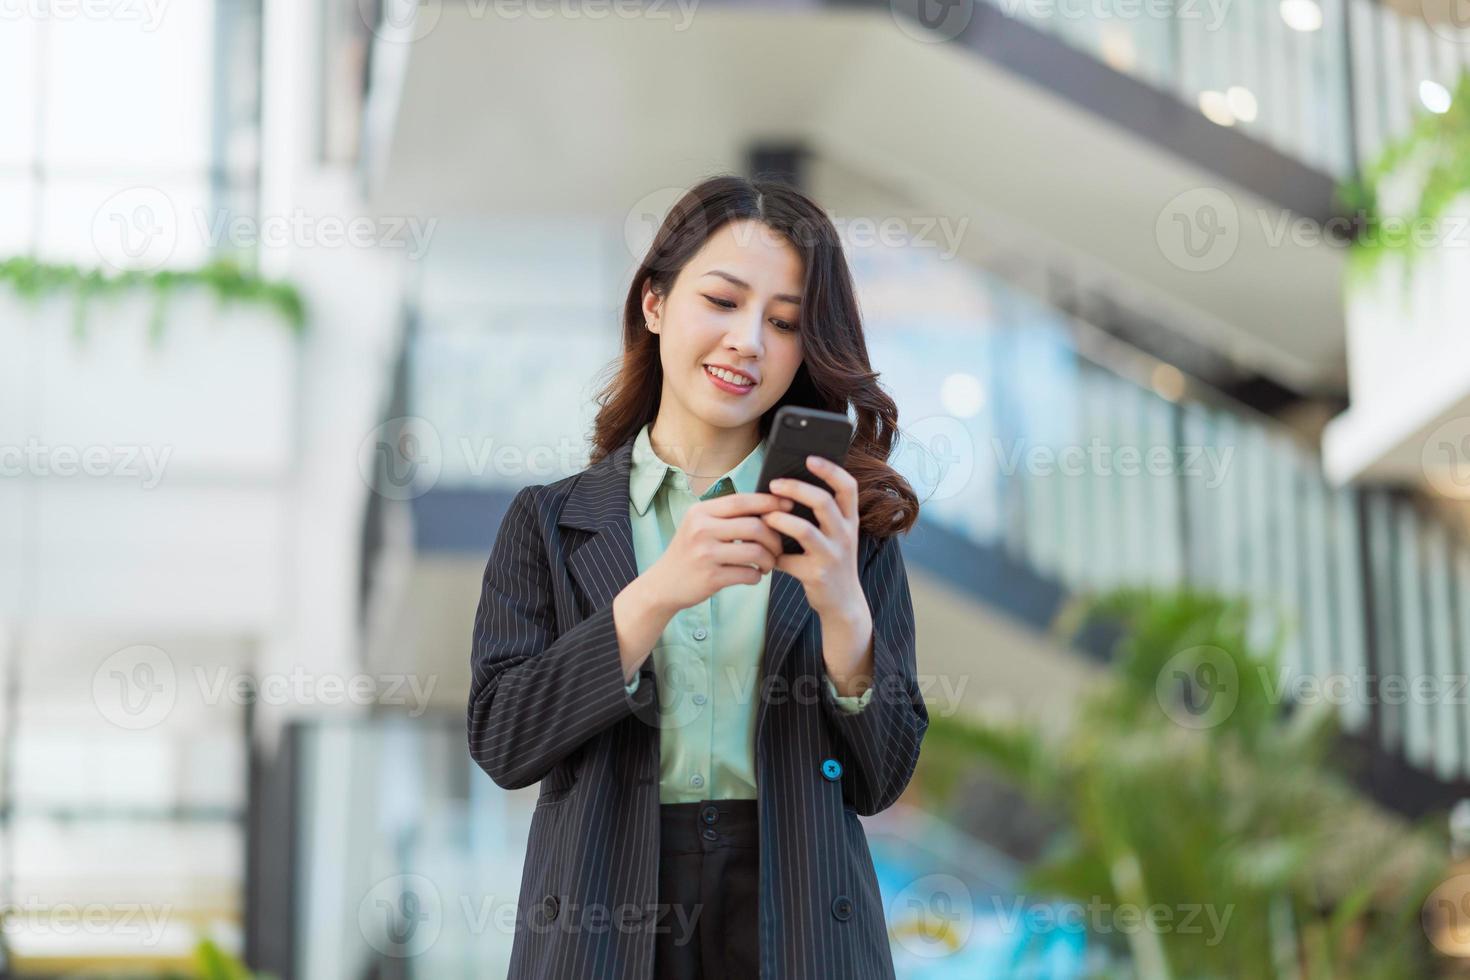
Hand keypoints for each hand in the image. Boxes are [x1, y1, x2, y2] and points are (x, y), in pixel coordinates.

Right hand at [642, 492, 791, 614]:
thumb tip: (768, 506)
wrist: (663, 584)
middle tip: (778, 547)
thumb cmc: (689, 552)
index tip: (788, 505)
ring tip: (767, 564)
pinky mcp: (710, 578)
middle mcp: (701, 529)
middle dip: (774, 537)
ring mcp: (705, 554)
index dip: (769, 502)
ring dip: (769, 559)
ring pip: (755, 551)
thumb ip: (727, 516)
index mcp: (701, 512)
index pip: (742, 500)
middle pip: (754, 526)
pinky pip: (748, 574)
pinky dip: (757, 576)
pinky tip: (754, 575)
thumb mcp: (699, 526)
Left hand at [759, 456, 866, 619]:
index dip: (830, 470)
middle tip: (774, 485)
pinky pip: (789, 560)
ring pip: (805, 530)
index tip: (810, 458)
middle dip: (796, 489)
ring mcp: (832, 555)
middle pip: (823, 502)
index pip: (847, 487)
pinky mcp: (817, 575)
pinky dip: (774, 555)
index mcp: (849, 520)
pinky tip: (767, 555)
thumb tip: (782, 488)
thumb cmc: (830, 560)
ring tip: (765, 518)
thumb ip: (819, 514)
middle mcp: (845, 535)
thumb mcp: (834, 535)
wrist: (843, 602)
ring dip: (779, 521)